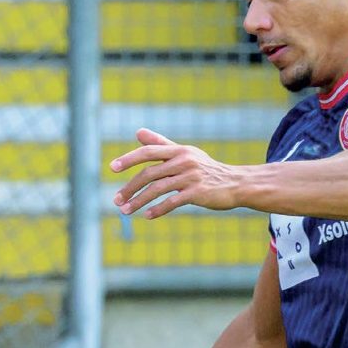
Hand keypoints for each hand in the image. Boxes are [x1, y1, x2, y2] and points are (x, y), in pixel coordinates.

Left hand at [112, 127, 241, 218]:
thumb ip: (161, 143)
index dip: (129, 159)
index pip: (148, 152)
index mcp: (178, 150)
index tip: (111, 167)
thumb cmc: (206, 168)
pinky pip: (172, 202)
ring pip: (157, 189)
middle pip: (149, 173)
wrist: (236, 183)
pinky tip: (147, 216)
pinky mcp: (198, 193)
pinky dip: (157, 209)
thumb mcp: (185, 153)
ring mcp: (191, 177)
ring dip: (139, 201)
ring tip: (125, 211)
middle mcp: (183, 161)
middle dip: (130, 187)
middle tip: (116, 201)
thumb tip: (138, 132)